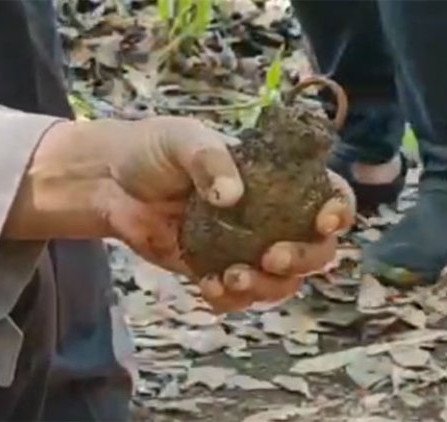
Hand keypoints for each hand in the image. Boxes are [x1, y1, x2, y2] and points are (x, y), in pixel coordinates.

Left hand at [5, 116, 354, 312]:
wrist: (108, 184)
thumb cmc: (152, 150)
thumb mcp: (182, 139)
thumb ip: (209, 159)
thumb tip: (231, 196)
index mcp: (275, 179)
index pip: (328, 195)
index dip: (338, 211)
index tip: (322, 221)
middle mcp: (270, 216)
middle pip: (316, 250)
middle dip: (305, 259)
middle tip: (272, 257)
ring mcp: (246, 247)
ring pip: (283, 282)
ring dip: (268, 287)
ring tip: (231, 275)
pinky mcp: (218, 270)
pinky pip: (241, 296)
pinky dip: (233, 299)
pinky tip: (209, 286)